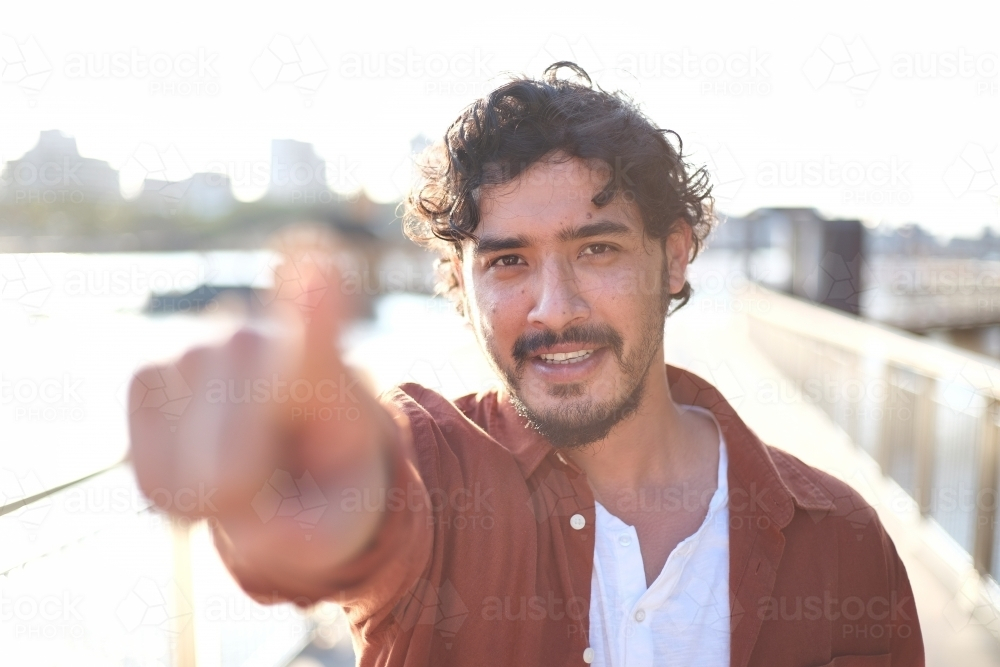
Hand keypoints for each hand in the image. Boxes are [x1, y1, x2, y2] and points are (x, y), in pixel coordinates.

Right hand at [128, 228, 393, 558]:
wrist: (295, 454)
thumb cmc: (328, 484)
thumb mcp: (345, 525)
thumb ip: (307, 537)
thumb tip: (237, 510)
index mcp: (326, 372)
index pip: (319, 340)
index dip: (316, 309)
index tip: (320, 268)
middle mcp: (257, 341)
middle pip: (229, 470)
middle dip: (247, 503)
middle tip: (278, 482)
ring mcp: (196, 347)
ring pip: (179, 477)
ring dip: (206, 499)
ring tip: (246, 462)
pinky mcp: (146, 370)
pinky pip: (143, 473)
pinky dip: (168, 490)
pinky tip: (202, 459)